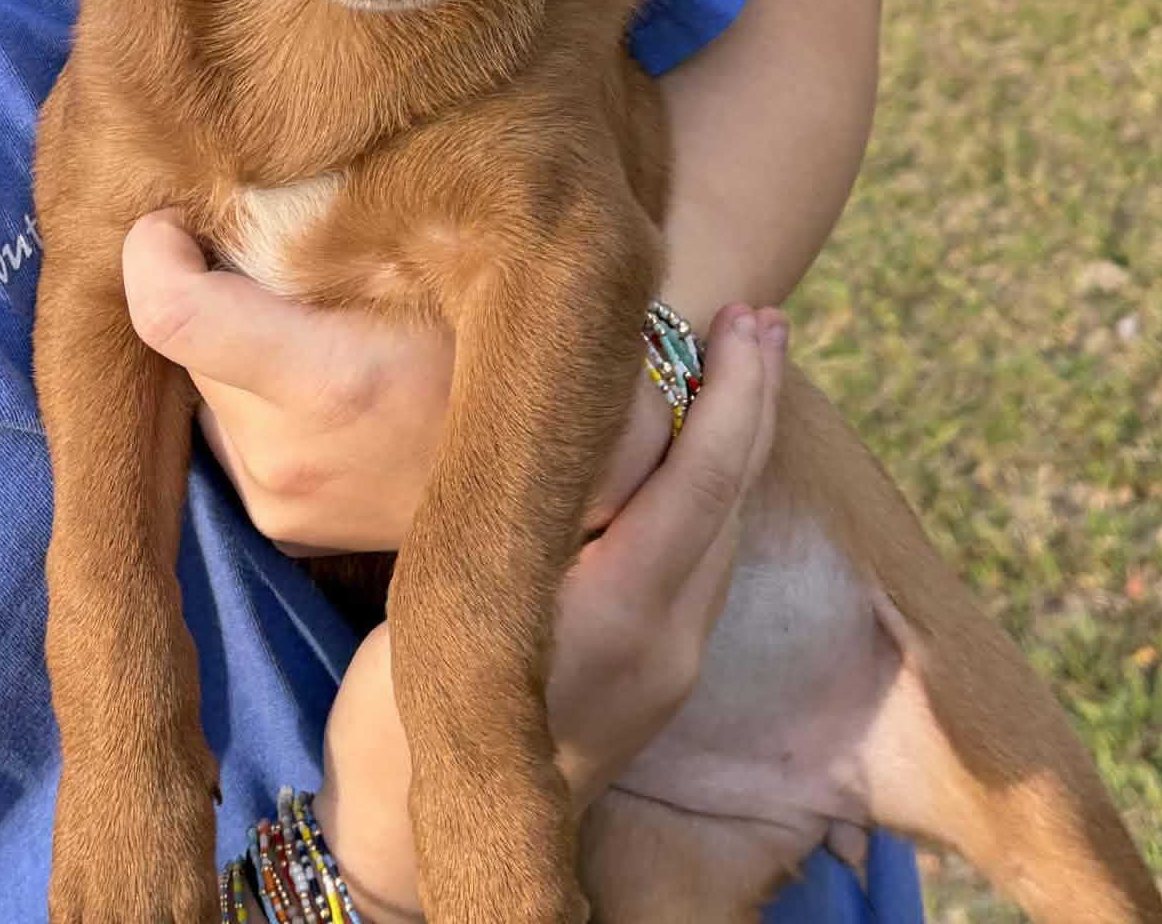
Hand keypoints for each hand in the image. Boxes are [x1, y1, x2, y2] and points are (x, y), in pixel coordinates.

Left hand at [122, 213, 674, 553]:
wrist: (575, 478)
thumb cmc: (523, 335)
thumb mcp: (453, 257)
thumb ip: (341, 223)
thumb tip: (242, 178)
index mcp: (334, 383)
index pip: (170, 314)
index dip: (153, 254)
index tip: (169, 222)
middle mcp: (289, 458)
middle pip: (186, 336)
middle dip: (218, 286)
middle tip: (294, 256)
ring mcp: (281, 502)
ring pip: (202, 381)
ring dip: (234, 341)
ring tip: (327, 319)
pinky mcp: (282, 523)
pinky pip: (230, 426)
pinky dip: (255, 390)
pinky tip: (326, 374)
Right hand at [312, 304, 786, 922]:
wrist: (411, 845)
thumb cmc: (402, 708)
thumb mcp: (457, 595)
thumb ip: (531, 515)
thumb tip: (593, 415)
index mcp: (619, 617)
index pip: (703, 480)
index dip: (733, 392)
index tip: (748, 317)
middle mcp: (664, 644)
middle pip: (729, 497)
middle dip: (749, 400)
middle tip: (760, 316)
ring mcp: (668, 668)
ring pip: (720, 528)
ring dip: (733, 439)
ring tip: (736, 358)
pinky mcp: (656, 680)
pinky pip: (697, 560)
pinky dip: (706, 488)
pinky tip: (689, 448)